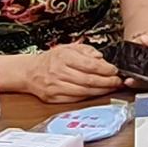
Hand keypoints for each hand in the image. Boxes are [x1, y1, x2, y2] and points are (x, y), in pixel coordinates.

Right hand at [10, 42, 128, 104]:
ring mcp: (56, 86)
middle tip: (118, 81)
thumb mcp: (68, 47)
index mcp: (63, 57)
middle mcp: (59, 72)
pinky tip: (97, 93)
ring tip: (111, 88)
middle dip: (107, 82)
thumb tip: (101, 58)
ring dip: (101, 91)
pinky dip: (89, 96)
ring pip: (84, 91)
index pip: (89, 64)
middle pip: (89, 80)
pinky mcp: (54, 98)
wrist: (29, 72)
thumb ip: (86, 50)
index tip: (114, 70)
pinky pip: (76, 99)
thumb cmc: (51, 60)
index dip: (105, 69)